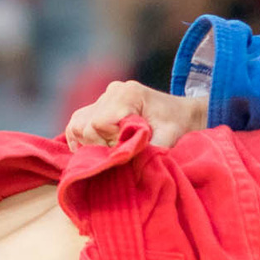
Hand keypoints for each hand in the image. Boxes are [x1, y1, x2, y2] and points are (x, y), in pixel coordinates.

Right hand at [64, 80, 207, 148]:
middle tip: (120, 152)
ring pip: (77, 123)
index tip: (125, 150)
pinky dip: (80, 137)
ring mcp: (106, 96)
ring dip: (89, 143)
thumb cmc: (176, 124)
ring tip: (109, 150)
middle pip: (85, 125)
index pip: (98, 123)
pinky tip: (91, 149)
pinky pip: (78, 120)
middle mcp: (113, 91)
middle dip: (99, 146)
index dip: (107, 143)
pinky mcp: (101, 103)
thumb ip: (148, 151)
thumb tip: (128, 167)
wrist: (181, 112)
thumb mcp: (167, 139)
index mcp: (128, 94)